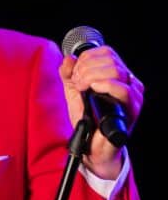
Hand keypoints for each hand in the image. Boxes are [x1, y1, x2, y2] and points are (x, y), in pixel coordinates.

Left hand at [59, 46, 143, 177]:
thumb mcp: (73, 93)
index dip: (87, 58)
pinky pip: (123, 90)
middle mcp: (128, 81)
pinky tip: (93, 88)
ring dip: (93, 76)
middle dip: (86, 68)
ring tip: (82, 88)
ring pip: (116, 70)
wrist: (91, 146)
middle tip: (76, 83)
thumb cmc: (87, 119)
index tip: (74, 74)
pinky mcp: (132, 108)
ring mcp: (132, 94)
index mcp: (116, 74)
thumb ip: (68, 75)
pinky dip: (106, 85)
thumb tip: (67, 59)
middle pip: (110, 59)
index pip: (106, 52)